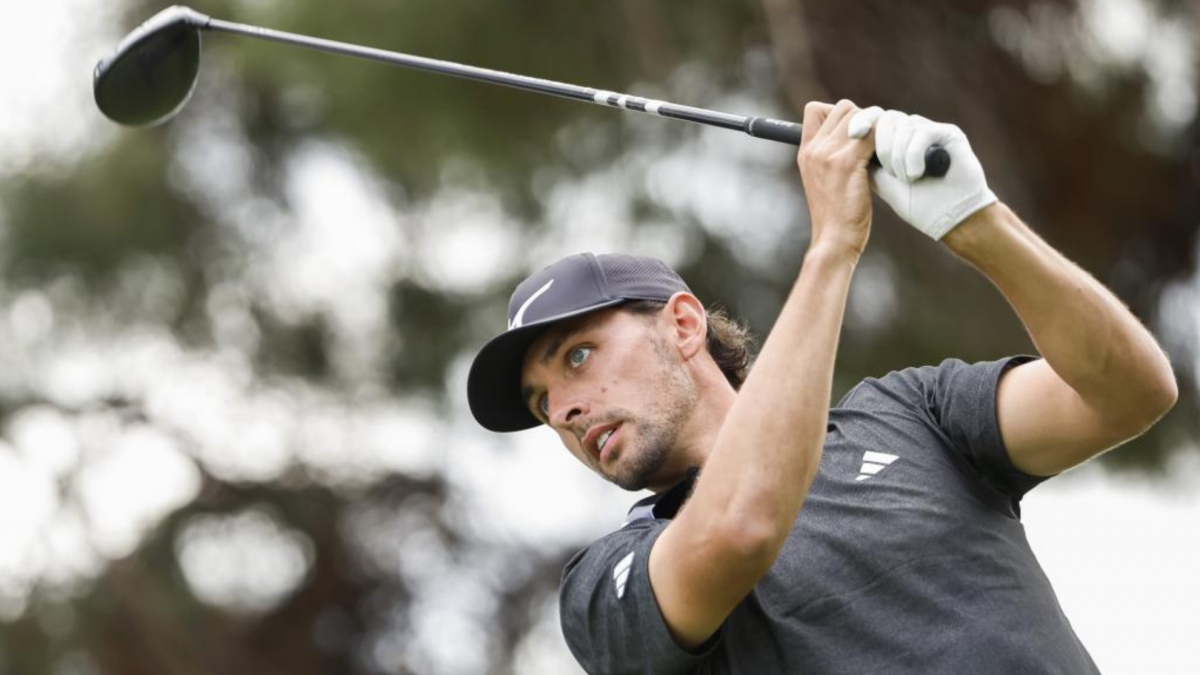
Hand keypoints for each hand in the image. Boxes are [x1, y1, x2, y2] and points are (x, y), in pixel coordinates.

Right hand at [797, 100, 875, 257]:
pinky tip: (889, 158)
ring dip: (878, 127)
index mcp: (805, 152)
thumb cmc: (836, 214)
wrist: (834, 240)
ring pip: (860, 115)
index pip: (815, 109)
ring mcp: (828, 155)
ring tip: (883, 150)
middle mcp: (813, 149)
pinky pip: (872, 133)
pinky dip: (885, 139)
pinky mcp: (846, 163)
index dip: (838, 114)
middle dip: (864, 117)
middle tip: (876, 142)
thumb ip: (834, 156)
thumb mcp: (825, 180)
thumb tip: (860, 134)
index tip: (854, 132)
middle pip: (843, 107)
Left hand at [848, 108, 996, 239]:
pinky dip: (914, 154)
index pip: (872, 119)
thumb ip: (864, 162)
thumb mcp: (882, 183)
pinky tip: (916, 174)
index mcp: (894, 140)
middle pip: (885, 118)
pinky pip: (922, 132)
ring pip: (902, 125)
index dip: (861, 121)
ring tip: (908, 178)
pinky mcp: (949, 134)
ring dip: (899, 156)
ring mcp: (930, 130)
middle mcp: (911, 131)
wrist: (949, 219)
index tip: (853, 134)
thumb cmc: (918, 205)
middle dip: (881, 146)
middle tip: (891, 173)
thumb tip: (843, 143)